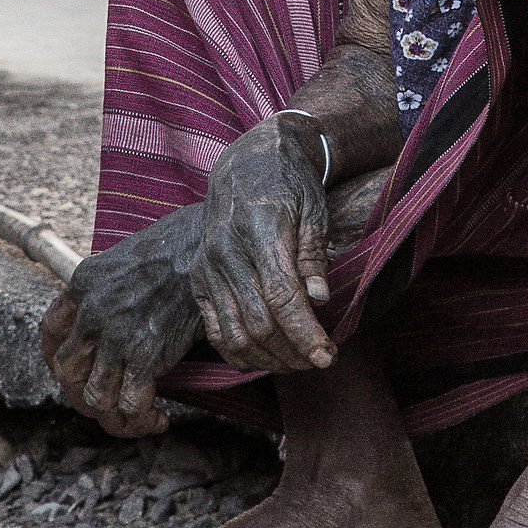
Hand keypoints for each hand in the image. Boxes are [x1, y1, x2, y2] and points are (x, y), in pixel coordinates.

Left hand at [41, 204, 205, 435]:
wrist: (205, 246)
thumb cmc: (174, 247)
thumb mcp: (122, 258)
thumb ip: (104, 288)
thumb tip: (103, 321)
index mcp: (82, 283)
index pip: (50, 333)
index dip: (57, 358)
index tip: (77, 371)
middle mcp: (91, 311)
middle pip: (68, 373)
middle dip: (85, 394)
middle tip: (110, 400)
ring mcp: (116, 335)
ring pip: (95, 398)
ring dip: (113, 417)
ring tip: (134, 417)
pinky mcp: (146, 354)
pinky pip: (130, 405)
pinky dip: (142, 421)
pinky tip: (158, 419)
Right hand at [188, 116, 335, 375]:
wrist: (247, 164)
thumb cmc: (290, 185)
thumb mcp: (313, 210)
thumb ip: (313, 256)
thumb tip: (319, 300)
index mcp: (259, 229)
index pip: (282, 296)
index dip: (306, 333)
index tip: (328, 356)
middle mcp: (226, 251)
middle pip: (259, 321)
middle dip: (293, 351)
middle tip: (322, 360)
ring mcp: (207, 266)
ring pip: (234, 333)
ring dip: (269, 358)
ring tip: (298, 363)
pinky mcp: (198, 278)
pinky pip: (215, 328)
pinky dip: (239, 352)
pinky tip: (266, 358)